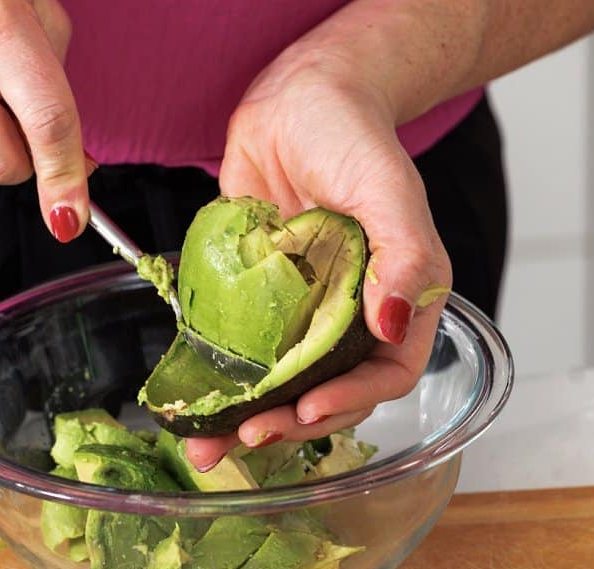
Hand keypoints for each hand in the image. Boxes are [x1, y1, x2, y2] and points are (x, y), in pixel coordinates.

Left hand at [184, 44, 452, 470]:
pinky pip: (239, 354)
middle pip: (328, 393)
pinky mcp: (255, 303)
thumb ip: (404, 255)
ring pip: (279, 386)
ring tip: (208, 445)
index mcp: (398, 300)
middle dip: (290, 422)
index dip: (351, 401)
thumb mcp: (388, 189)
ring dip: (246, 419)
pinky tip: (189, 407)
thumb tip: (396, 323)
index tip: (309, 409)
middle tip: (249, 434)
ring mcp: (300, 314)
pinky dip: (217, 385)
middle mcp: (350, 317)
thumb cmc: (353, 135)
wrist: (295, 98)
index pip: (386, 374)